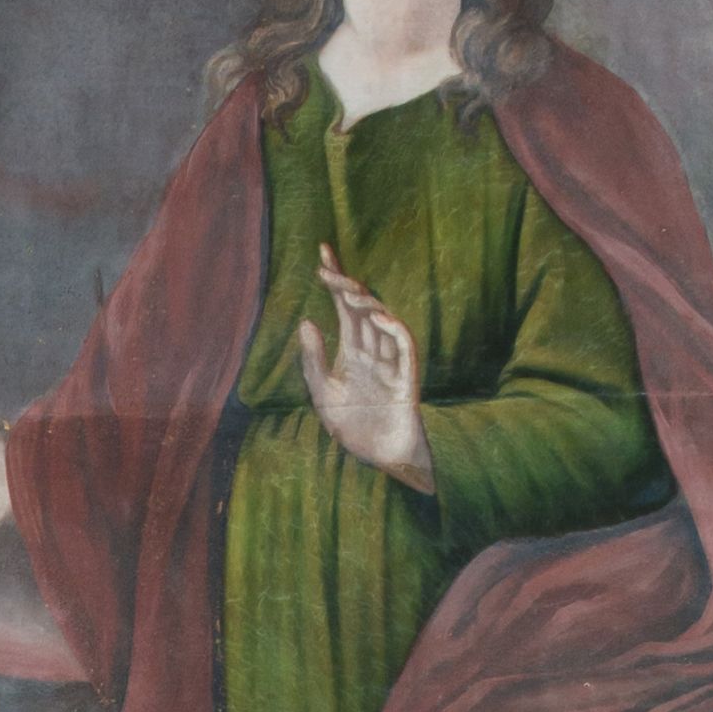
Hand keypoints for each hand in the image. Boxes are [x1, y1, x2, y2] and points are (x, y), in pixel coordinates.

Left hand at [294, 246, 433, 486]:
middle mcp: (372, 351)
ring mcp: (390, 362)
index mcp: (352, 351)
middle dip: (346, 286)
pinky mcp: (406, 377)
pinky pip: (405, 347)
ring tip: (349, 293)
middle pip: (362, 309)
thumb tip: (306, 321)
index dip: (336, 280)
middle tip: (327, 271)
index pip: (343, 308)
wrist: (377, 458)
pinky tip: (378, 317)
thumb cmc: (352, 427)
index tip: (322, 254)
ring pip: (384, 322)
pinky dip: (395, 329)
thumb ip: (313, 359)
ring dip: (368, 304)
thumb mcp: (322, 393)